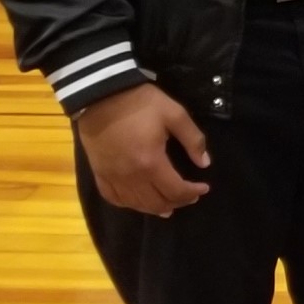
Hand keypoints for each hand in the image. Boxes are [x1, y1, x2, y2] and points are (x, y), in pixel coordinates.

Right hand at [75, 85, 210, 217]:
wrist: (101, 95)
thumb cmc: (141, 103)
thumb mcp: (174, 114)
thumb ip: (193, 139)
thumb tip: (204, 163)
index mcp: (151, 162)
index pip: (175, 190)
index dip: (192, 193)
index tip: (204, 188)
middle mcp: (130, 176)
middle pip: (156, 202)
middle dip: (177, 202)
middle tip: (190, 197)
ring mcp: (112, 176)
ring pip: (135, 204)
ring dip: (155, 208)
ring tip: (168, 206)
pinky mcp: (99, 173)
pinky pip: (113, 197)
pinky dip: (128, 204)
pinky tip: (137, 201)